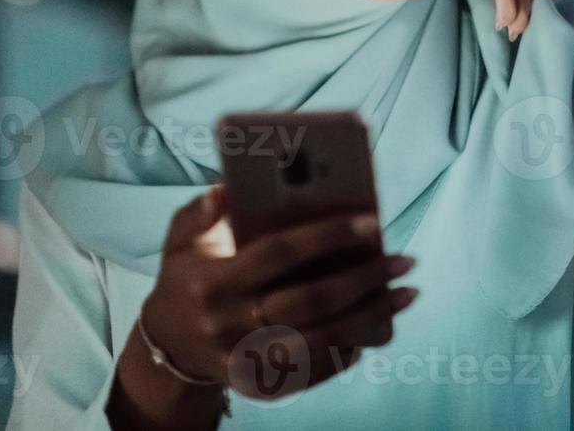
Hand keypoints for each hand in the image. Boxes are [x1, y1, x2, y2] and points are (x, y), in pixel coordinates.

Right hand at [134, 187, 416, 404]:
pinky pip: (314, 370)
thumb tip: (230, 187)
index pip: (279, 254)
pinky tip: (378, 327)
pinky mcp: (258, 386)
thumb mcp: (180, 239)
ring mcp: (244, 360)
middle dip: (364, 279)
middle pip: (310, 302)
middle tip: (405, 260)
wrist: (166, 347)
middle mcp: (229, 324)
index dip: (327, 236)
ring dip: (371, 318)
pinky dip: (349, 349)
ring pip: (321, 341)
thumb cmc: (187, 277)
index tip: (372, 222)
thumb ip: (201, 210)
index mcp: (214, 281)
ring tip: (406, 294)